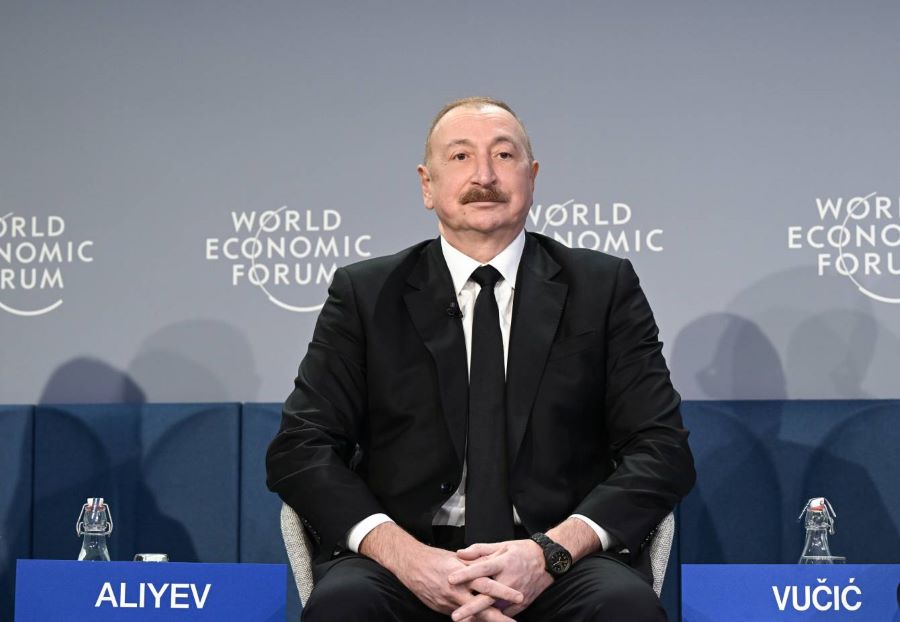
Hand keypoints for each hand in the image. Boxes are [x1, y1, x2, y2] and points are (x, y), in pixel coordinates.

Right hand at [395, 545, 522, 618]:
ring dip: (486, 621)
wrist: (411, 565)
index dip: (503, 591)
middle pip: (481, 607)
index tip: (519, 597)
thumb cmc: (435, 559)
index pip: (487, 585)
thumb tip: (493, 563)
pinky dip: (470, 620)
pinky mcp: (441, 609)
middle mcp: (457, 591)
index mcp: (464, 575)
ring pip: (471, 616)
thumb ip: (475, 563)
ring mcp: (449, 603)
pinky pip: (460, 617)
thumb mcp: (458, 558)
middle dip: (499, 617)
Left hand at [448, 539, 552, 619]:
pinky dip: (493, 618)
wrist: (547, 562)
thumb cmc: (522, 552)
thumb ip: (479, 550)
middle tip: (455, 616)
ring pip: (496, 609)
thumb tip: (459, 553)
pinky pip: (505, 613)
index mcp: (503, 563)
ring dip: (480, 617)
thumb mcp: (501, 545)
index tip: (450, 579)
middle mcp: (509, 580)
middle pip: (487, 597)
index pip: (482, 568)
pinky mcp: (522, 604)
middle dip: (471, 608)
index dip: (466, 574)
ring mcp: (516, 594)